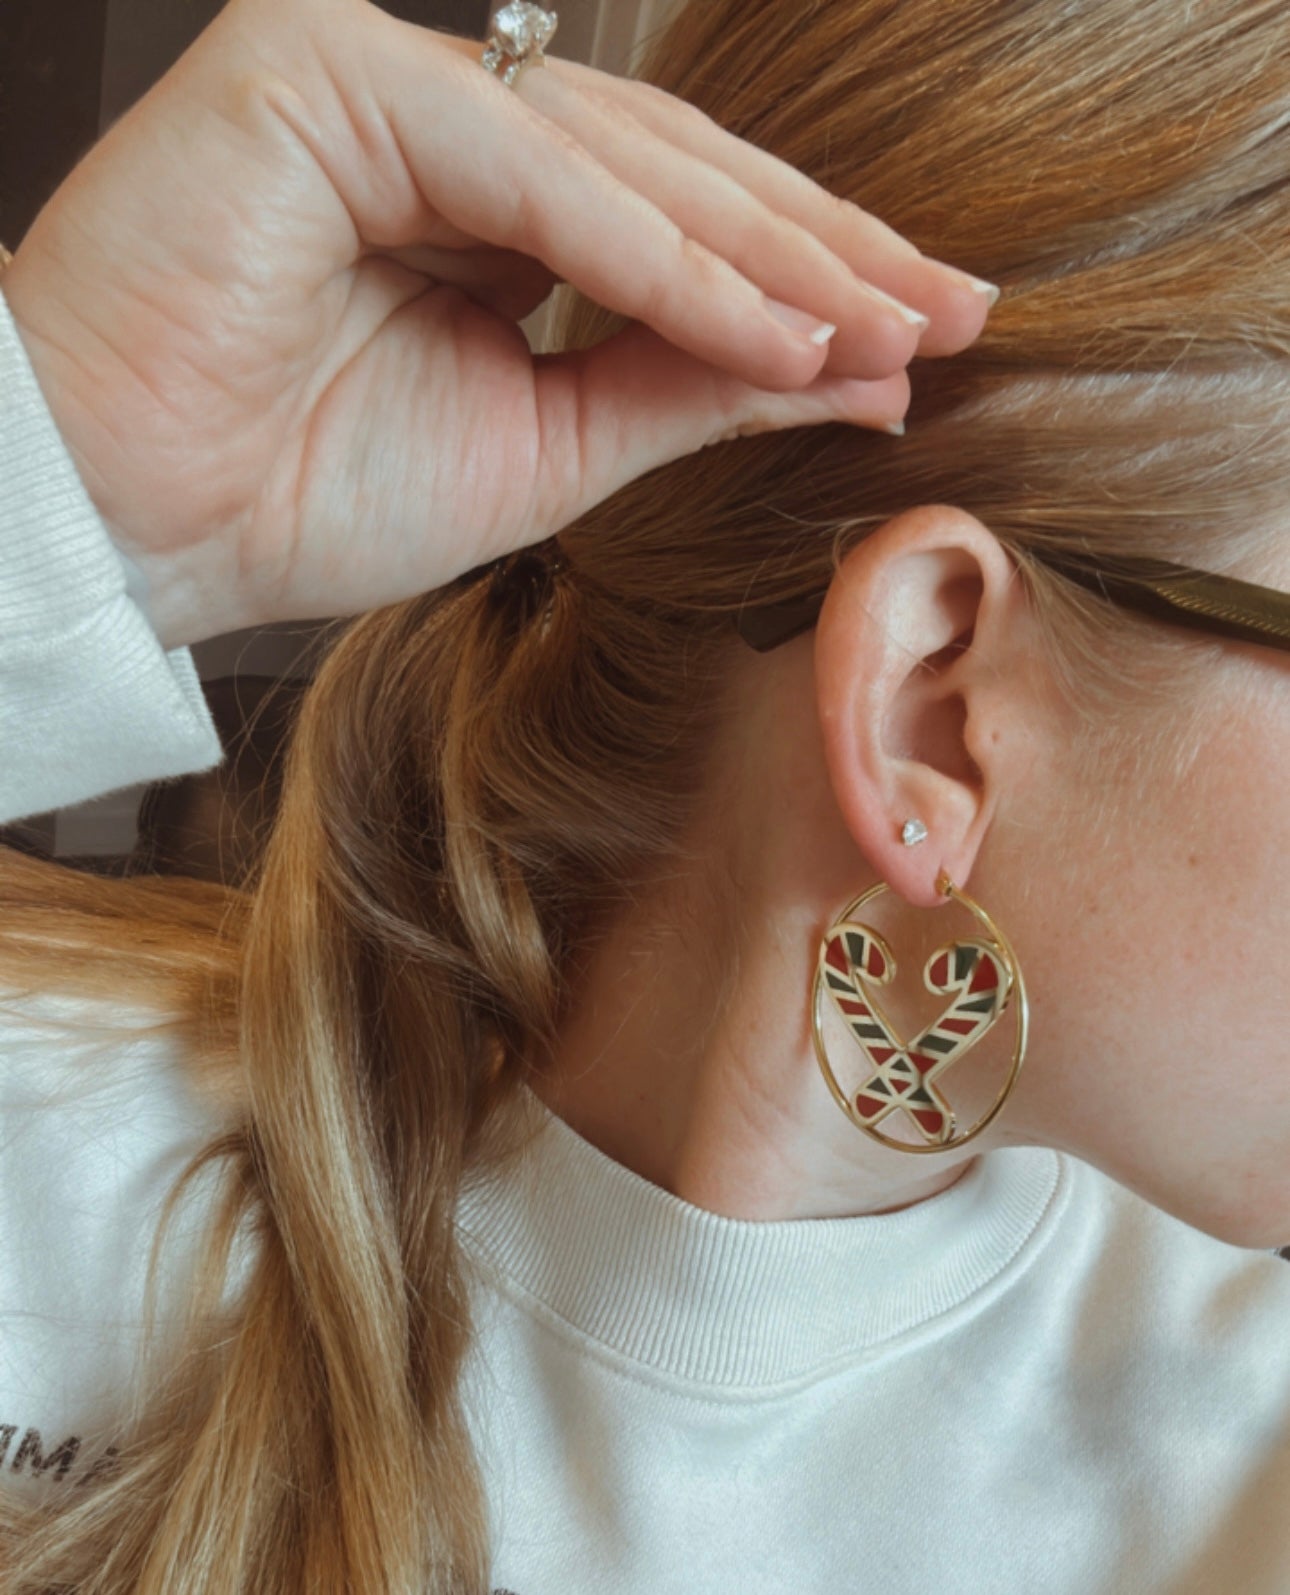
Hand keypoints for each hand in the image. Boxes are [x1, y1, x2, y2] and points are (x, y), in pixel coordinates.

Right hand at [2, 0, 993, 651]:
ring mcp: (373, 78)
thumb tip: (855, 376)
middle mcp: (434, 118)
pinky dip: (652, 251)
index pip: (674, 221)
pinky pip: (529, 168)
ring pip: (618, 157)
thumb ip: (689, 391)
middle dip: (821, 251)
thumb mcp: (549, 450)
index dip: (807, 279)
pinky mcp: (317, 73)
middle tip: (952, 313)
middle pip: (672, 170)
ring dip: (763, 253)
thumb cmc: (306, 494)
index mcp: (479, 202)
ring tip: (882, 328)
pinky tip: (761, 320)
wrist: (139, 529)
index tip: (924, 340)